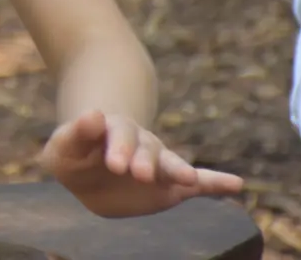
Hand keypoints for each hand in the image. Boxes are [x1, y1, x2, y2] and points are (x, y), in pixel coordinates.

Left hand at [39, 110, 243, 217]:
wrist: (90, 171)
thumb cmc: (74, 156)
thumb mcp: (64, 147)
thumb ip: (75, 133)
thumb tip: (94, 113)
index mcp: (113, 131)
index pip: (118, 135)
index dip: (118, 147)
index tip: (115, 163)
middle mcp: (141, 145)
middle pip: (146, 150)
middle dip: (145, 161)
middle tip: (140, 174)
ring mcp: (158, 164)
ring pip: (171, 165)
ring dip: (179, 171)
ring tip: (188, 178)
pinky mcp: (171, 186)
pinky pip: (199, 184)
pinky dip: (216, 183)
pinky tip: (236, 184)